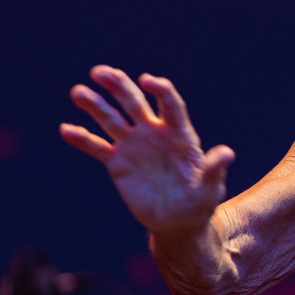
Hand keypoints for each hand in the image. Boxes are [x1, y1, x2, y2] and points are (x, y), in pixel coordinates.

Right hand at [60, 65, 233, 237]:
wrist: (177, 222)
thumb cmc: (199, 203)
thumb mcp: (209, 189)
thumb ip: (214, 170)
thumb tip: (227, 153)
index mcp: (180, 134)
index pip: (170, 104)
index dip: (160, 90)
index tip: (147, 81)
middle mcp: (154, 133)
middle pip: (135, 102)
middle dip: (119, 86)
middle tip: (100, 72)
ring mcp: (134, 146)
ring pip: (112, 119)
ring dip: (95, 105)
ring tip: (78, 93)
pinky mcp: (117, 163)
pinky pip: (97, 147)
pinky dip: (82, 138)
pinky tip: (66, 129)